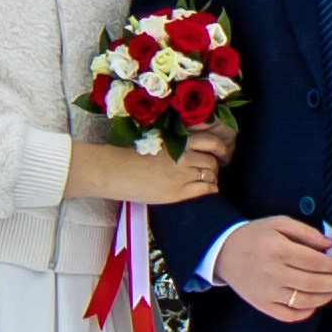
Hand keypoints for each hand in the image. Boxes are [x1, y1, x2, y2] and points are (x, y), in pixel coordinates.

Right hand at [66, 135, 231, 206]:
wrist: (113, 171)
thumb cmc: (127, 153)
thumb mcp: (154, 139)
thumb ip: (173, 141)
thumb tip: (186, 143)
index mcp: (177, 140)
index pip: (211, 141)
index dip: (218, 148)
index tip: (217, 152)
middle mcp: (183, 156)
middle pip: (213, 160)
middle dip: (216, 164)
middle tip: (213, 168)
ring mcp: (181, 175)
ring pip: (211, 175)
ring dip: (213, 178)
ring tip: (208, 180)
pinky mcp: (177, 193)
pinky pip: (205, 190)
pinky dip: (211, 189)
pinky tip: (208, 190)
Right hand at [212, 214, 331, 322]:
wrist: (223, 252)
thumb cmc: (255, 235)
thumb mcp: (278, 222)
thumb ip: (305, 231)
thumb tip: (329, 245)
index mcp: (277, 249)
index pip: (314, 262)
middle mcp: (272, 272)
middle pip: (313, 283)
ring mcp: (267, 292)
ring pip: (305, 301)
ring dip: (327, 297)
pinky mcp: (262, 305)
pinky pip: (289, 315)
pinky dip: (306, 312)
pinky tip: (315, 302)